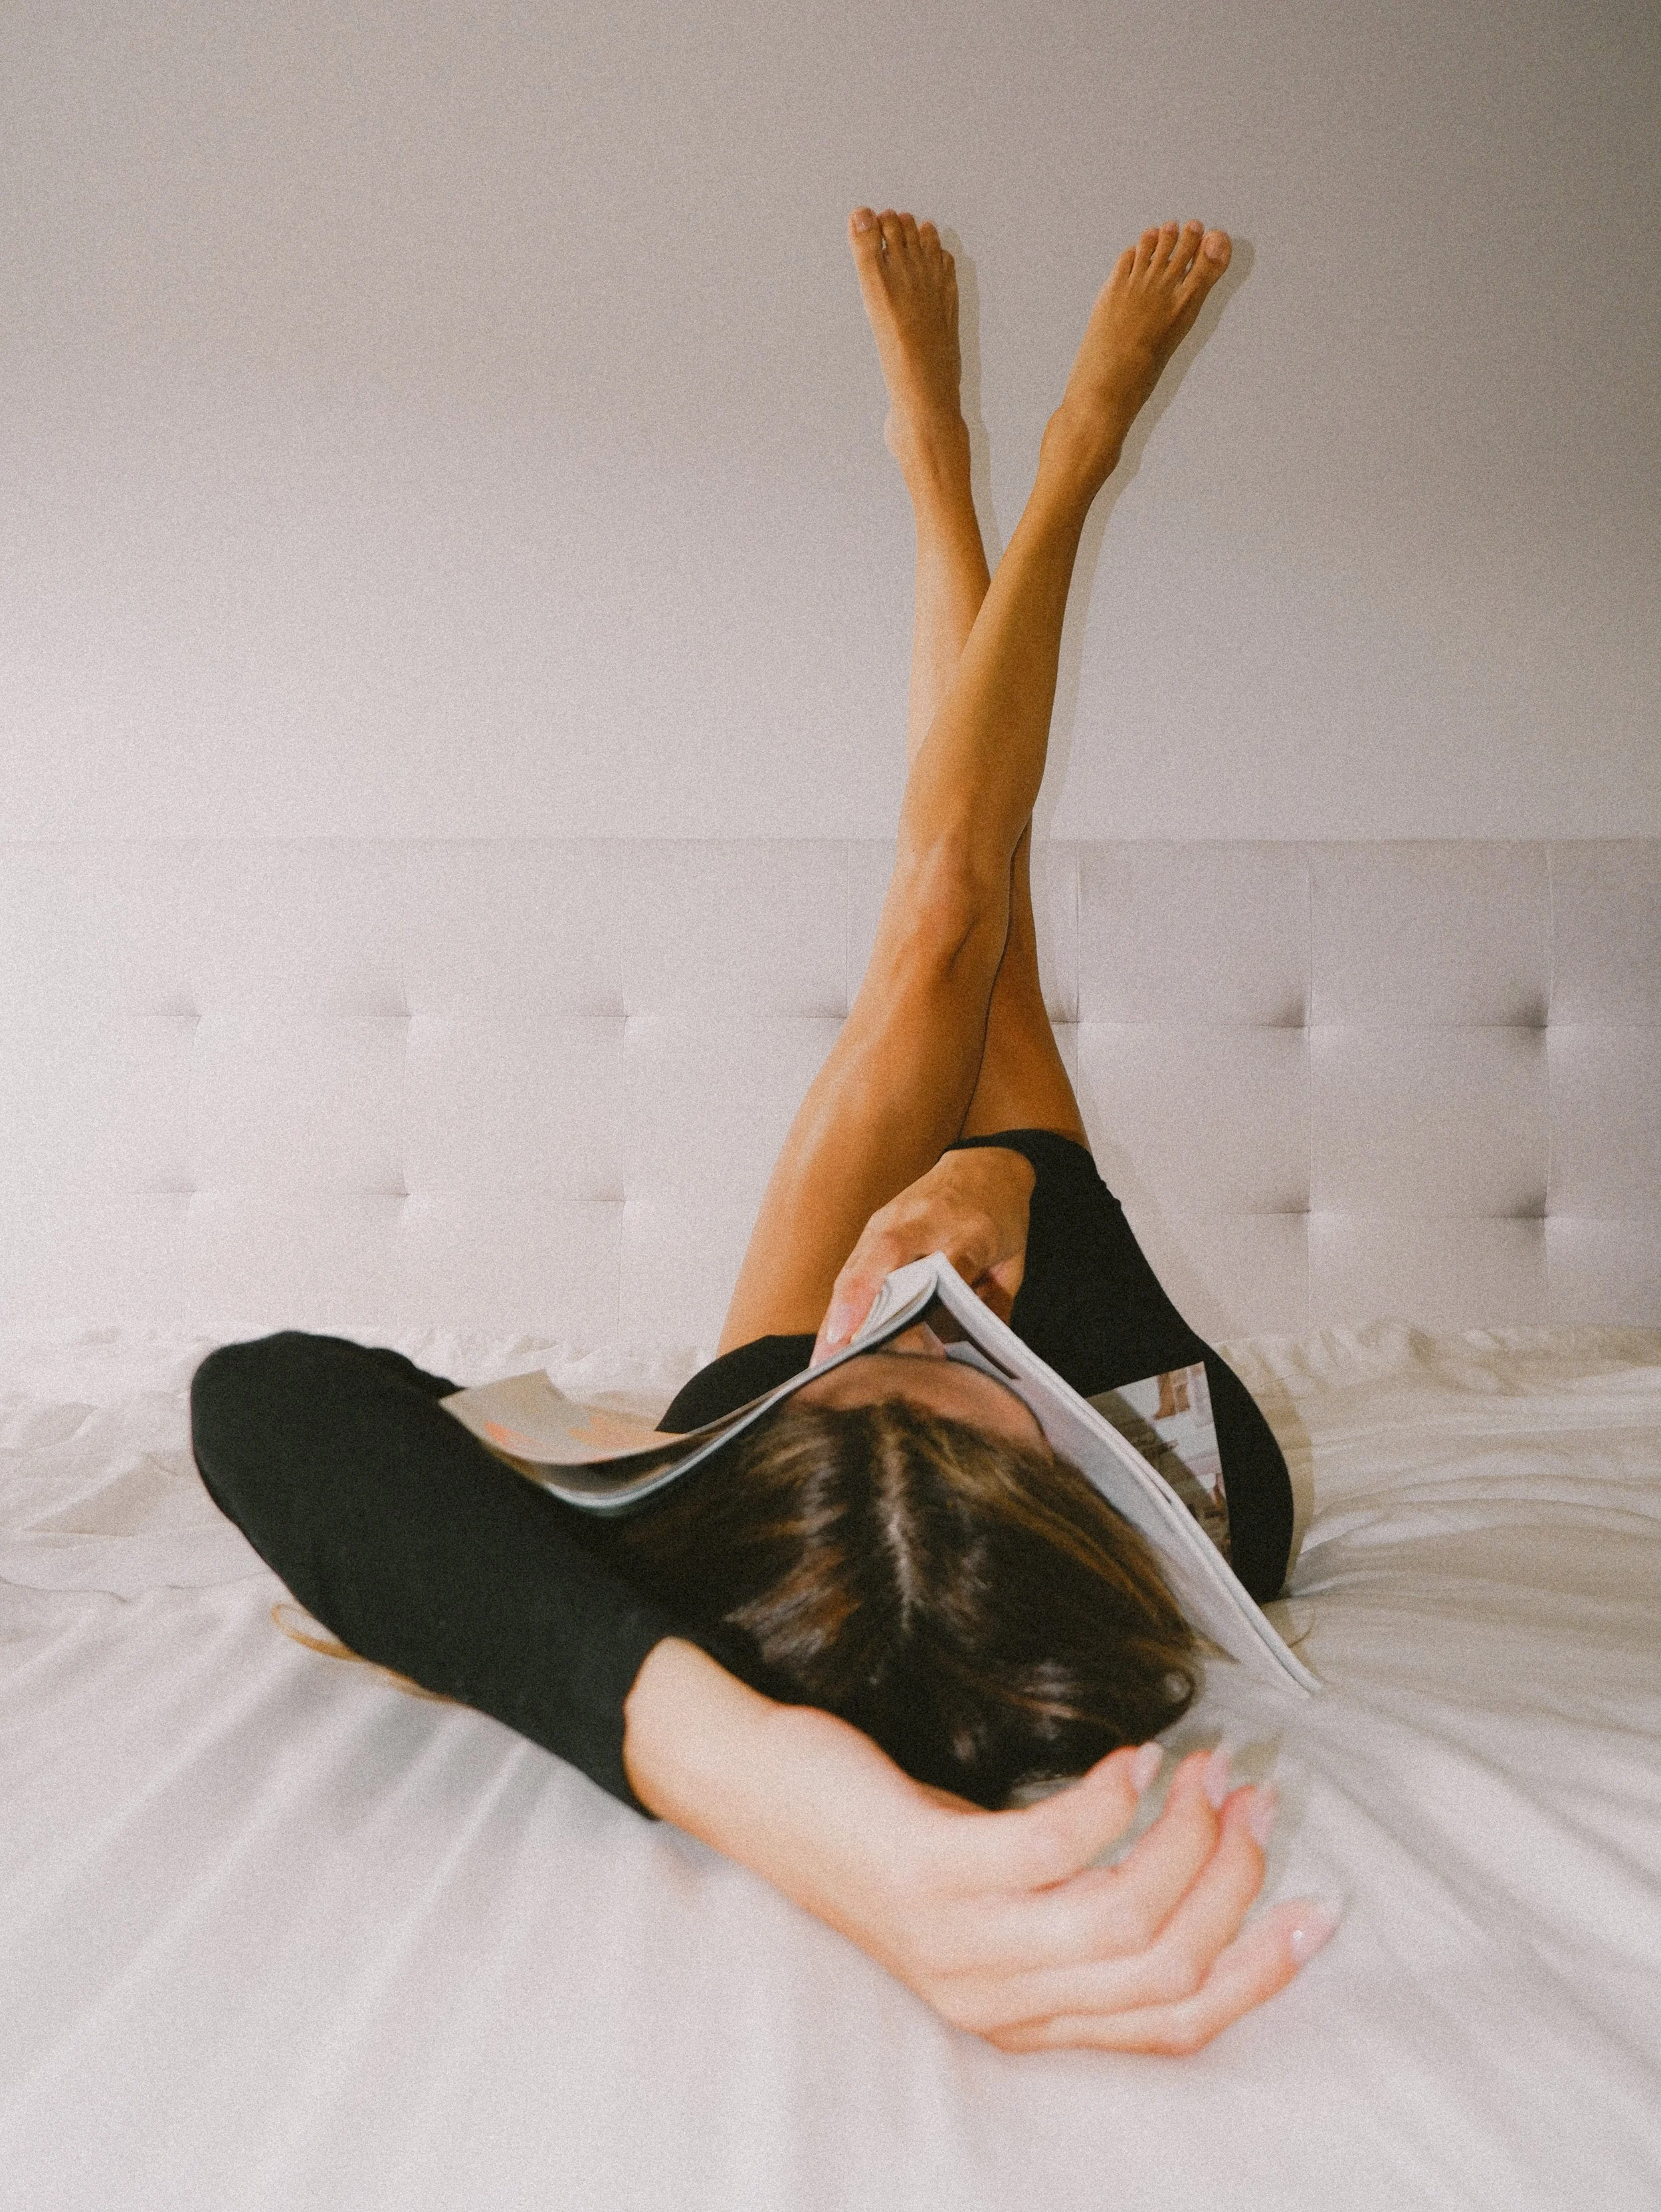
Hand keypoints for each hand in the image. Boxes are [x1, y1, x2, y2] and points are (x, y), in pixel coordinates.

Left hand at [625, 1640, 1338, 2053]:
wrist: (759, 1793)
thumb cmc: (889, 1830)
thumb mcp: (1000, 1887)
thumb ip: (1087, 1897)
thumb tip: (1204, 1849)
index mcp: (1027, 2016)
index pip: (1176, 2026)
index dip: (1261, 1970)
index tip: (1318, 1905)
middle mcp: (998, 1999)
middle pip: (1166, 1968)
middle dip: (1233, 1881)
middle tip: (1251, 1798)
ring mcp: (961, 1942)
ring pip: (1125, 1915)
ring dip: (1186, 1836)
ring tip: (1205, 1769)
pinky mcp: (931, 1874)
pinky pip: (1057, 1846)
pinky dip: (1115, 1796)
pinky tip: (1135, 1754)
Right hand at [814, 1146, 1037, 1358]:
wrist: (984, 1166)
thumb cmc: (999, 1220)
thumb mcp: (1012, 1261)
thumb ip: (997, 1303)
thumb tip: (979, 1355)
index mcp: (971, 1229)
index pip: (952, 1261)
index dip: (934, 1299)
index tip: (927, 1342)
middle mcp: (925, 1219)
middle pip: (888, 1256)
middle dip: (862, 1302)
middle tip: (843, 1351)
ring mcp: (892, 1220)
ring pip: (860, 1266)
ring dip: (839, 1314)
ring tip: (823, 1362)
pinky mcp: (874, 1228)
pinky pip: (852, 1269)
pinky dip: (838, 1307)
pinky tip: (828, 1343)